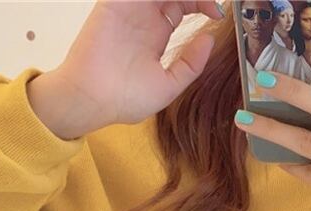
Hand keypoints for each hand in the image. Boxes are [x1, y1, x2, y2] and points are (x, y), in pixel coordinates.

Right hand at [54, 0, 224, 131]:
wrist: (93, 100)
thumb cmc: (126, 99)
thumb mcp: (169, 86)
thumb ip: (191, 65)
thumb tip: (209, 39)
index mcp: (157, 34)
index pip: (184, 4)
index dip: (203, 3)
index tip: (217, 15)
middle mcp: (144, 16)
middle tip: (212, 4)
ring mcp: (129, 7)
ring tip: (198, 0)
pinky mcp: (115, 2)